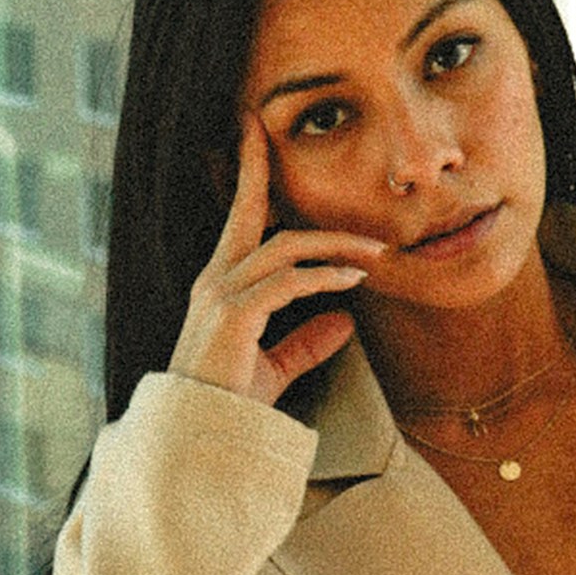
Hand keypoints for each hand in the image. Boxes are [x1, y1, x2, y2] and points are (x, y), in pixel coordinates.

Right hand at [169, 115, 378, 406]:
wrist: (200, 443)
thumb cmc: (229, 408)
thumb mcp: (273, 369)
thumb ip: (305, 343)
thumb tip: (346, 322)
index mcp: (218, 285)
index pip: (237, 219)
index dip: (247, 174)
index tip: (253, 132)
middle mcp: (214, 282)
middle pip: (250, 212)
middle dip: (264, 168)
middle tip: (278, 132)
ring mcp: (221, 297)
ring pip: (284, 247)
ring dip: (334, 243)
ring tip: (375, 250)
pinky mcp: (235, 317)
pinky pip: (289, 283)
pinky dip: (325, 277)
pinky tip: (353, 280)